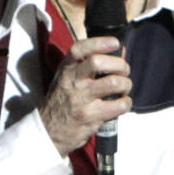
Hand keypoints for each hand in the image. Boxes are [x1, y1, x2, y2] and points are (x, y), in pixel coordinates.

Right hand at [39, 36, 131, 155]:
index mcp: (66, 70)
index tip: (115, 43)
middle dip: (119, 65)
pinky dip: (126, 103)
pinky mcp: (90, 116)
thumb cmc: (61, 103)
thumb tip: (114, 57)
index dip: (99, 42)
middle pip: (98, 62)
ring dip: (126, 84)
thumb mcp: (64, 79)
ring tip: (124, 89)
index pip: (79, 49)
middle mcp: (72, 82)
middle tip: (124, 72)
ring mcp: (81, 100)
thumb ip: (82, 68)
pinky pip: (119, 105)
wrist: (48, 132)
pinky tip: (122, 103)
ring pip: (114, 83)